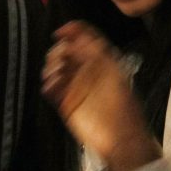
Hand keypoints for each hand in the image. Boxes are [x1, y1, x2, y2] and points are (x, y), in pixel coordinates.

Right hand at [41, 21, 161, 170]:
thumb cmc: (123, 106)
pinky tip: (51, 86)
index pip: (84, 38)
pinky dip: (48, 84)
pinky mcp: (65, 102)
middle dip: (59, 50)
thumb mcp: (114, 74)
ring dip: (51, 67)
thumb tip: (79, 36)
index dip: (73, 31)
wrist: (120, 139)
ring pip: (55, 68)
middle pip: (66, 50)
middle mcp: (87, 71)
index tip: (61, 32)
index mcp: (101, 61)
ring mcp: (75, 86)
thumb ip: (97, 54)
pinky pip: (50, 88)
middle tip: (60, 58)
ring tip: (56, 75)